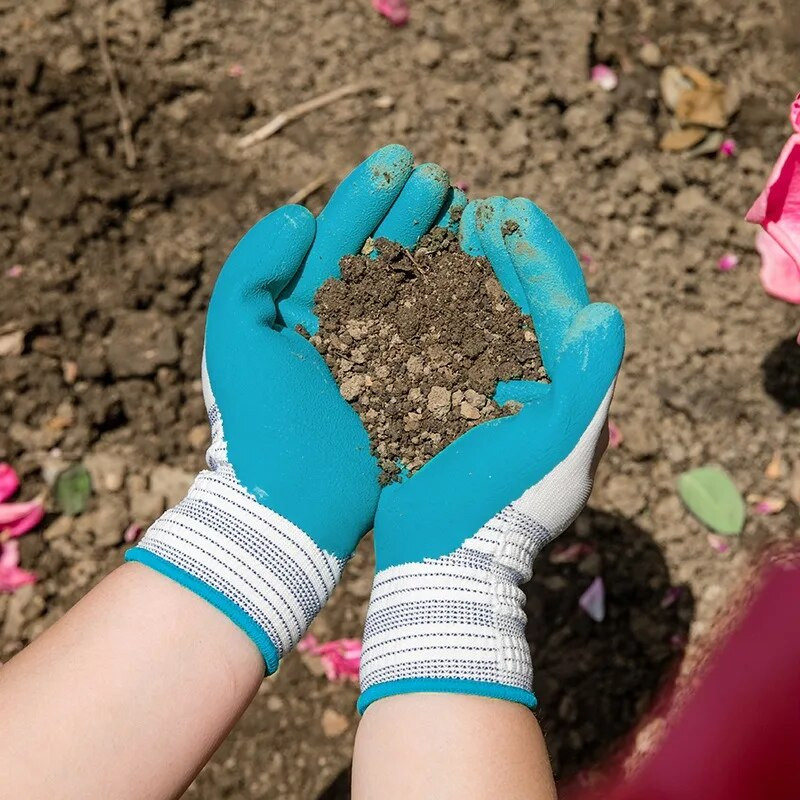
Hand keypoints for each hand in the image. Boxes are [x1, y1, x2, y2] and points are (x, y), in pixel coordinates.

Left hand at [128, 145, 465, 670]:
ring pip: (416, 289)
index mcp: (298, 306)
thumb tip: (296, 216)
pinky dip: (459, 303)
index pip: (337, 236)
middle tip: (441, 174)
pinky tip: (483, 272)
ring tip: (469, 208)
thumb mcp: (236, 336)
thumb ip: (251, 267)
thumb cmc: (255, 421)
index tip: (399, 160)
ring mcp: (379, 354)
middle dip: (411, 212)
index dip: (367, 196)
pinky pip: (439, 336)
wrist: (288, 504)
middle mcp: (341, 324)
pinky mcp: (410, 387)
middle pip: (382, 254)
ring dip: (439, 248)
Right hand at [359, 196, 624, 710]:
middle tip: (478, 207)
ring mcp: (479, 389)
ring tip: (444, 227)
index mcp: (562, 386)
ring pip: (474, 314)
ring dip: (463, 269)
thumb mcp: (558, 445)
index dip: (538, 254)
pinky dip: (425, 305)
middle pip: (517, 300)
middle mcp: (526, 381)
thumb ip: (587, 379)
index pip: (560, 304)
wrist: (444, 559)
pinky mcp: (437, 400)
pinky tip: (406, 274)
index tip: (509, 210)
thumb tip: (605, 310)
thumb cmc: (506, 503)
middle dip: (501, 251)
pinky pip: (434, 340)